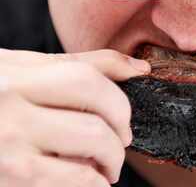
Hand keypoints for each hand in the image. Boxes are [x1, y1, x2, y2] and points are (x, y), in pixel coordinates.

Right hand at [0, 49, 149, 185]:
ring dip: (110, 164)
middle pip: (94, 122)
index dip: (119, 103)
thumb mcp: (26, 69)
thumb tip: (139, 69)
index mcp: (17, 75)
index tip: (124, 118)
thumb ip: (84, 64)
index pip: (89, 81)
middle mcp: (10, 106)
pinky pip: (72, 183)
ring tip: (108, 166)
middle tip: (120, 144)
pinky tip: (89, 180)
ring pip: (87, 154)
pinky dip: (92, 184)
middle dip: (120, 138)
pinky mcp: (10, 177)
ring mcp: (8, 145)